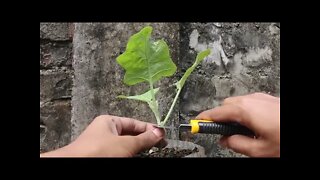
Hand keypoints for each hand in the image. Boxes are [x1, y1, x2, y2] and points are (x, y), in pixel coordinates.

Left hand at [40, 115, 165, 156]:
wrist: (76, 165)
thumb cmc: (98, 152)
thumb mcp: (126, 144)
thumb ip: (144, 139)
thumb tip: (159, 133)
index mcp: (109, 121)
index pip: (134, 123)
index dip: (149, 128)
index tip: (162, 135)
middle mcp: (105, 131)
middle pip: (130, 134)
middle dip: (145, 139)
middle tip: (160, 144)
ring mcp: (103, 145)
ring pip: (126, 145)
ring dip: (138, 148)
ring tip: (152, 150)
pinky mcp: (102, 155)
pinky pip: (120, 153)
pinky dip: (129, 154)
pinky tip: (137, 156)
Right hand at [196, 93, 279, 156]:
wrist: (314, 131)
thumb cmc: (286, 138)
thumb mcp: (260, 150)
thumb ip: (237, 144)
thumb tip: (226, 140)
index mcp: (246, 110)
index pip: (217, 112)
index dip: (204, 118)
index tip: (196, 123)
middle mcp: (253, 100)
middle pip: (227, 105)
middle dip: (221, 118)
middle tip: (221, 133)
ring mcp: (263, 98)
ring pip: (239, 103)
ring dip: (234, 115)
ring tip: (241, 132)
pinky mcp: (270, 100)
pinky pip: (251, 103)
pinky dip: (246, 113)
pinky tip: (253, 126)